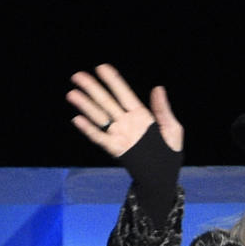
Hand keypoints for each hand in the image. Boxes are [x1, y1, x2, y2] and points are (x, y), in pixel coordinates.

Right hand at [67, 63, 183, 157]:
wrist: (163, 177)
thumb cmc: (170, 153)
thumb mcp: (172, 129)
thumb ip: (163, 110)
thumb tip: (158, 88)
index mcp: (140, 115)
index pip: (124, 94)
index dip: (113, 81)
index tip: (101, 68)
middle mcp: (127, 122)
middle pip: (106, 101)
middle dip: (92, 88)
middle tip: (77, 76)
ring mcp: (119, 135)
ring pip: (99, 117)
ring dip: (85, 106)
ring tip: (72, 94)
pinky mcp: (115, 149)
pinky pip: (99, 137)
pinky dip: (88, 129)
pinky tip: (77, 119)